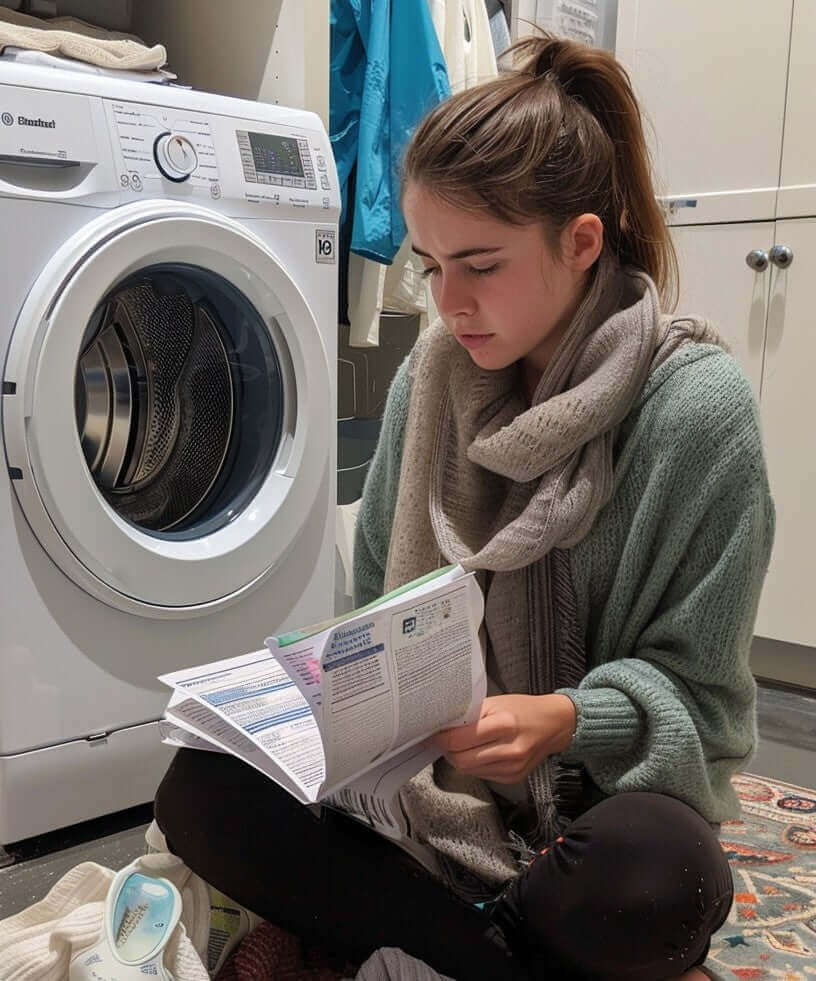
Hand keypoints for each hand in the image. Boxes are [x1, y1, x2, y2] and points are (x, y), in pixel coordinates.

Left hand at [433, 694, 576, 783]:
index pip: (459, 739)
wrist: (553, 724)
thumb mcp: (495, 702)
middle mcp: (510, 749)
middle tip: (446, 740)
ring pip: (469, 770)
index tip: (436, 732)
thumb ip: (470, 714)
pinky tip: (480, 752)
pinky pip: (481, 775)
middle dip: (448, 750)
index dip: (442, 737)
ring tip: (463, 744)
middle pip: (461, 759)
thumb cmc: (522, 709)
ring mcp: (512, 767)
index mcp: (504, 724)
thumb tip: (443, 726)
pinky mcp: (513, 777)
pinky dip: (474, 764)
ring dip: (460, 758)